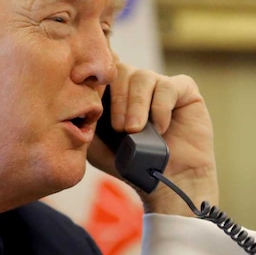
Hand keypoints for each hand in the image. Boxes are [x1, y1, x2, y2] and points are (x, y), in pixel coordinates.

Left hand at [87, 64, 218, 215]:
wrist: (166, 183)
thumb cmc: (130, 165)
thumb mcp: (96, 145)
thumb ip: (82, 122)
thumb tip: (71, 102)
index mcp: (113, 93)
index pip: (101, 72)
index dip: (95, 83)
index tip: (93, 104)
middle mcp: (136, 84)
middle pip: (121, 71)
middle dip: (118, 99)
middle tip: (119, 128)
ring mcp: (160, 85)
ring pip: (143, 76)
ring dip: (136, 104)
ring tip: (135, 130)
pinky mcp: (184, 90)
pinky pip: (168, 86)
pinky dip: (160, 107)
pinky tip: (160, 129)